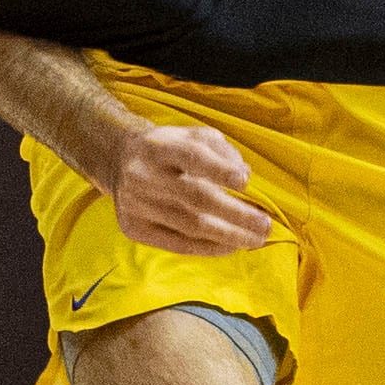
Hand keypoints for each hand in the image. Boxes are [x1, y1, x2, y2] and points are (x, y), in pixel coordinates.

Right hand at [113, 120, 273, 254]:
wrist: (120, 163)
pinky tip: (230, 246)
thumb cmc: (169, 150)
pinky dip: (208, 248)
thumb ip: (222, 150)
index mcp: (158, 146)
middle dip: (236, 214)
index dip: (219, 170)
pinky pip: (177, 244)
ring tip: (255, 239)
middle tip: (264, 225)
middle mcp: (142, 175)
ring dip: (229, 235)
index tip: (245, 183)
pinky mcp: (133, 227)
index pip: (190, 157)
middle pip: (195, 198)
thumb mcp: (193, 136)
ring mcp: (135, 204)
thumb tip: (244, 175)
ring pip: (190, 225)